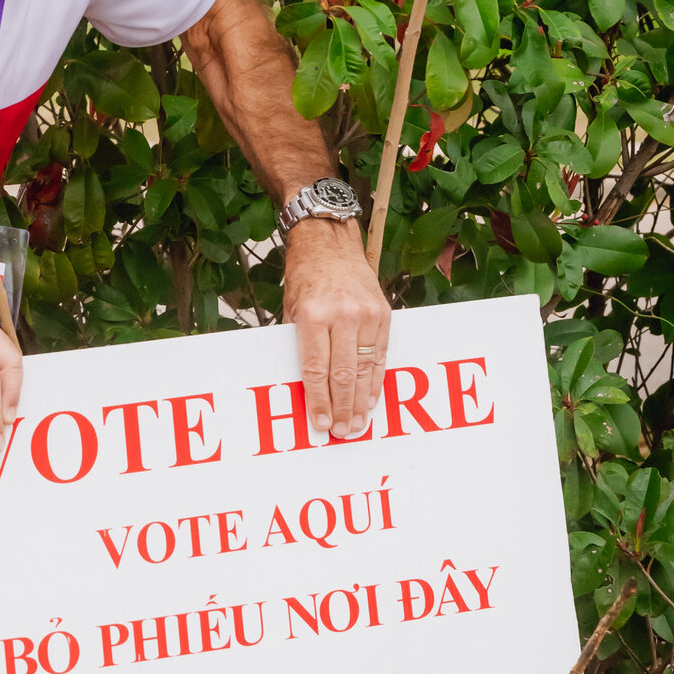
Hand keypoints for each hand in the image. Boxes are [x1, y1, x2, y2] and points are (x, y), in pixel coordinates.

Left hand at [282, 218, 389, 438]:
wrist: (329, 242)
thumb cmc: (304, 278)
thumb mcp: (291, 310)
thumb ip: (300, 345)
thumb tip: (307, 388)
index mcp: (313, 317)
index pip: (316, 371)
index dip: (319, 401)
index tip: (320, 424)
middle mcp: (341, 316)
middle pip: (343, 375)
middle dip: (342, 408)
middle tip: (341, 431)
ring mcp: (365, 315)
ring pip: (365, 369)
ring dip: (361, 401)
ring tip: (357, 424)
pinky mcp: (383, 314)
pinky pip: (380, 355)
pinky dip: (376, 381)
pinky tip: (371, 399)